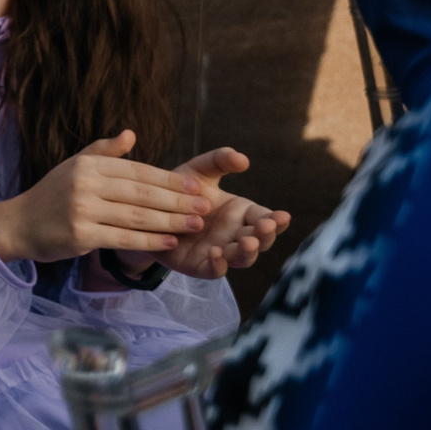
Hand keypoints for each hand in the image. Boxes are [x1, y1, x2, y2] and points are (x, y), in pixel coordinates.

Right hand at [0, 131, 209, 265]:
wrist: (18, 224)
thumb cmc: (51, 195)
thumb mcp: (73, 166)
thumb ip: (103, 151)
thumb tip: (131, 133)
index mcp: (86, 165)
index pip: (137, 171)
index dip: (169, 179)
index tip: (197, 187)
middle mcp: (83, 184)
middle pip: (140, 193)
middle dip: (177, 200)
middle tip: (205, 206)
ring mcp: (81, 210)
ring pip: (136, 216)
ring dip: (170, 221)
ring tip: (195, 224)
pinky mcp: (80, 235)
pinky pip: (122, 239)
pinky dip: (149, 241)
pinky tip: (169, 242)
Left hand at [155, 147, 291, 277]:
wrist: (147, 211)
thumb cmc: (180, 191)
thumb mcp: (198, 171)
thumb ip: (219, 161)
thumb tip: (243, 159)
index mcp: (241, 213)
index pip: (265, 218)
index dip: (276, 220)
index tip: (283, 216)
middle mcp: (235, 234)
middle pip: (259, 240)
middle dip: (265, 234)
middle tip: (266, 226)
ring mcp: (220, 252)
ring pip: (241, 258)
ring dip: (247, 251)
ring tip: (248, 242)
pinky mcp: (199, 265)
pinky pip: (214, 270)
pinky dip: (218, 264)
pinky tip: (216, 253)